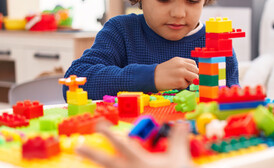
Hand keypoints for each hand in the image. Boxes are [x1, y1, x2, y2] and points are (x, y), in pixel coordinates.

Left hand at [77, 121, 193, 167]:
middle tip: (78, 147)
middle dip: (92, 153)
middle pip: (106, 161)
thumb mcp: (178, 156)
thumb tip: (181, 124)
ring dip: (95, 166)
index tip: (99, 125)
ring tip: (79, 163)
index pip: (122, 144)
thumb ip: (177, 139)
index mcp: (140, 161)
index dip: (109, 133)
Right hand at [154, 57, 198, 90]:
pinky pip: (186, 85)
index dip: (193, 70)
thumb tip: (196, 74)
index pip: (194, 63)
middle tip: (185, 80)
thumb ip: (183, 66)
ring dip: (189, 82)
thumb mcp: (173, 65)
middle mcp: (181, 65)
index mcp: (180, 60)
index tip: (189, 74)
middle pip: (196, 71)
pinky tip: (174, 85)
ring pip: (194, 78)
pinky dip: (182, 87)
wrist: (151, 78)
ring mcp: (181, 73)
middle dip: (193, 76)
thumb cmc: (162, 73)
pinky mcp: (179, 81)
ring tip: (180, 82)